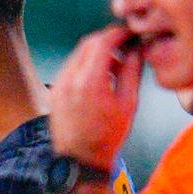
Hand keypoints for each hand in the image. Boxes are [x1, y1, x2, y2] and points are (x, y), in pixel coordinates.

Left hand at [50, 25, 144, 169]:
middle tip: (126, 44)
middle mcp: (69, 79)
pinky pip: (71, 67)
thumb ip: (132, 71)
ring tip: (116, 64)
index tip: (130, 33)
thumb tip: (137, 49)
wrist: (81, 159)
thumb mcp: (128, 103)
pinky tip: (101, 75)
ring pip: (78, 54)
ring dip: (97, 51)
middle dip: (108, 39)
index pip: (102, 42)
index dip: (118, 33)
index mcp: (89, 82)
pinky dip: (86, 64)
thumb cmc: (107, 136)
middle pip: (88, 43)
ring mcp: (59, 84)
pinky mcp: (55, 90)